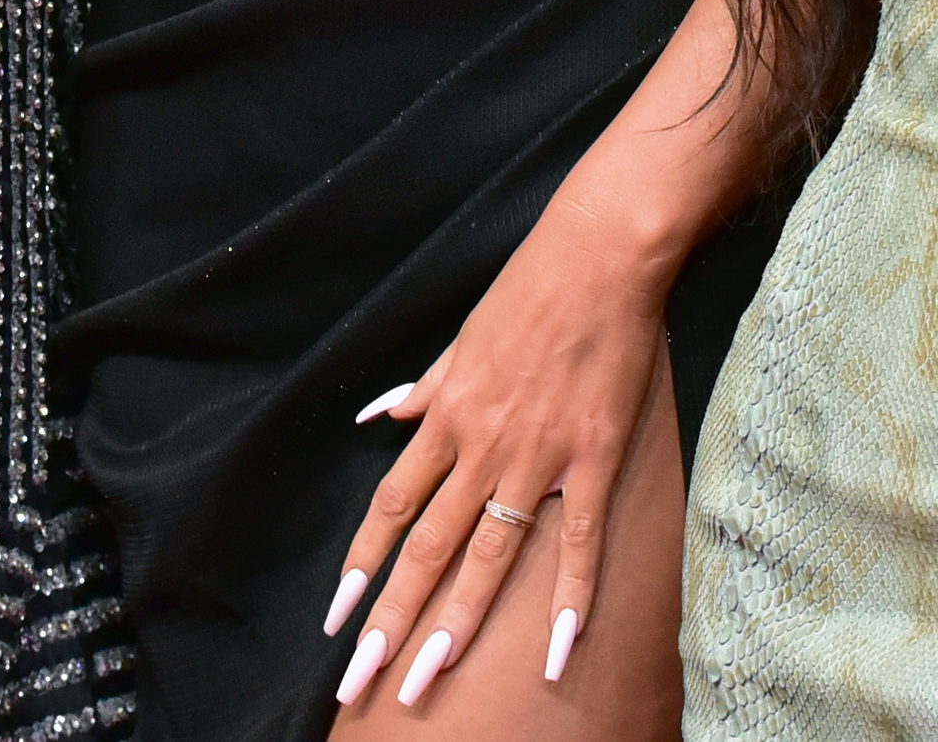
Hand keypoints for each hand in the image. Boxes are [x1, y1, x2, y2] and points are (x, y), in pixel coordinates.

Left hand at [325, 202, 672, 709]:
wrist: (599, 256)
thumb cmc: (530, 289)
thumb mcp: (462, 336)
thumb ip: (426, 386)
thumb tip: (383, 412)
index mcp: (446, 415)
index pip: (391, 505)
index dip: (362, 564)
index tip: (338, 617)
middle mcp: (481, 445)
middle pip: (427, 547)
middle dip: (394, 619)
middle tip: (367, 680)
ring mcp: (539, 456)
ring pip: (489, 556)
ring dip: (456, 623)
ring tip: (429, 678)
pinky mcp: (595, 456)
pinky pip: (580, 540)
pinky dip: (571, 596)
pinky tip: (560, 651)